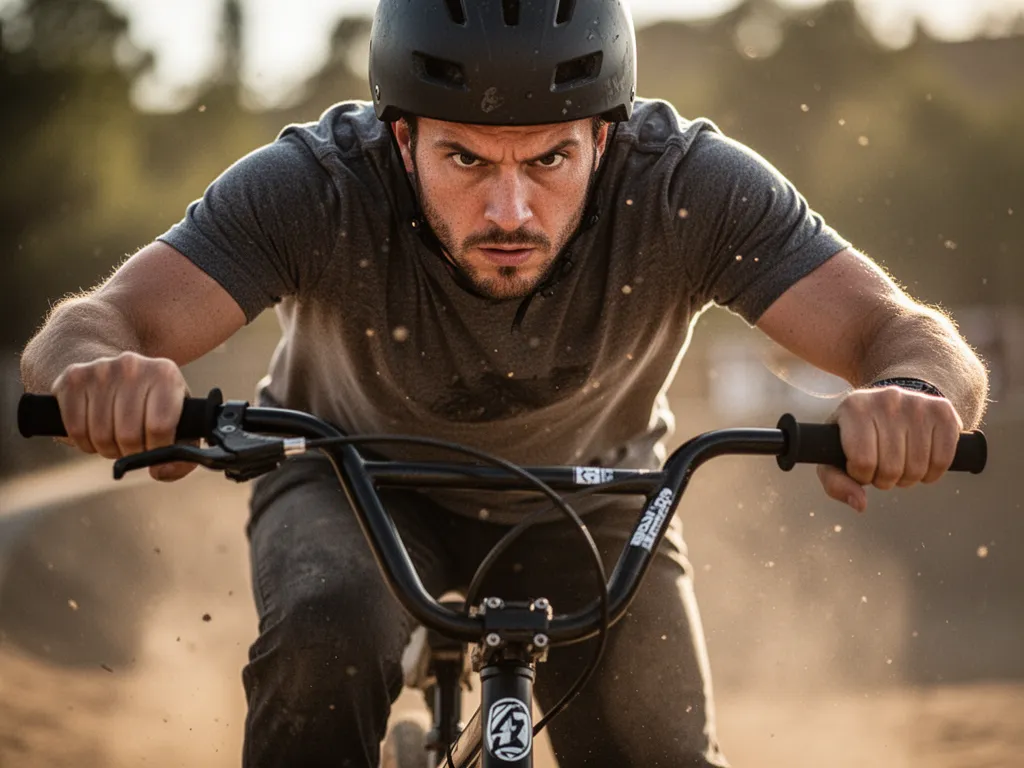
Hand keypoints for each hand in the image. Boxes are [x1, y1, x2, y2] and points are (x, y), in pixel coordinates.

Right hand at [51, 351, 196, 481]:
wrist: (116, 372)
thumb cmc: (154, 406)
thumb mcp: (180, 424)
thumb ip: (183, 457)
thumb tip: (160, 470)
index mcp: (165, 374)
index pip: (160, 427)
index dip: (156, 450)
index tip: (154, 450)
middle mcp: (133, 366)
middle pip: (128, 435)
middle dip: (131, 452)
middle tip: (133, 447)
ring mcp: (100, 370)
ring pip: (101, 435)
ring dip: (107, 449)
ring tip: (116, 440)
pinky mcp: (73, 378)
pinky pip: (75, 429)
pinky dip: (84, 443)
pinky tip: (94, 434)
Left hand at [818, 385, 962, 511]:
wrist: (888, 405)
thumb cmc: (857, 435)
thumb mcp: (834, 455)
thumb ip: (835, 482)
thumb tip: (860, 504)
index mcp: (854, 408)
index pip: (863, 462)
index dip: (862, 476)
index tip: (861, 469)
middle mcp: (886, 400)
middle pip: (891, 468)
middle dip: (886, 480)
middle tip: (882, 469)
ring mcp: (916, 403)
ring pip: (917, 466)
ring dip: (908, 478)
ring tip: (900, 464)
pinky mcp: (943, 410)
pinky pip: (943, 459)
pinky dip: (933, 473)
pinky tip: (921, 464)